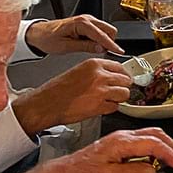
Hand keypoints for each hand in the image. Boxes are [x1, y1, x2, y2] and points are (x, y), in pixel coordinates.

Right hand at [12, 58, 133, 135]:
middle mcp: (100, 75)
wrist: (45, 104)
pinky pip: (115, 107)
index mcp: (94, 64)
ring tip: (108, 100)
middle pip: (126, 80)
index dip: (122, 75)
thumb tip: (112, 76)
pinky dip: (110, 109)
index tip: (122, 80)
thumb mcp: (78, 71)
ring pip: (125, 93)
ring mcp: (101, 91)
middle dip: (122, 87)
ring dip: (118, 99)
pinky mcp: (99, 106)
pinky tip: (101, 107)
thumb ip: (96, 71)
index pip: (120, 67)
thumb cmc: (57, 90)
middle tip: (115, 92)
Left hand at [25, 15, 121, 55]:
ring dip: (104, 41)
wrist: (39, 34)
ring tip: (91, 49)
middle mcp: (86, 19)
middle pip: (109, 30)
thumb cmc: (48, 38)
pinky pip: (100, 31)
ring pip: (106, 30)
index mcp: (81, 23)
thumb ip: (84, 47)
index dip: (111, 44)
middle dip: (109, 41)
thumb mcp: (65, 47)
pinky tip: (91, 45)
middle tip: (102, 53)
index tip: (119, 51)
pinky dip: (100, 39)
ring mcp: (88, 21)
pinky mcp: (88, 24)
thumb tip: (99, 49)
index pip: (101, 35)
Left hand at [37, 128, 172, 172]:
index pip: (154, 143)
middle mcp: (122, 136)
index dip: (169, 153)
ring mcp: (120, 139)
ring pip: (149, 135)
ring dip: (163, 145)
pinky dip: (154, 147)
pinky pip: (141, 141)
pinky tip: (154, 159)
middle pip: (155, 134)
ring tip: (172, 158)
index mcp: (122, 142)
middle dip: (171, 145)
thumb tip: (153, 171)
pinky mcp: (117, 145)